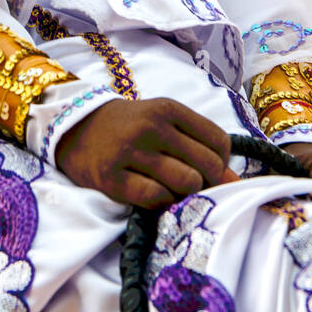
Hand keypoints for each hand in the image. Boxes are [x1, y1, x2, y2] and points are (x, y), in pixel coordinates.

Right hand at [55, 96, 239, 208]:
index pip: (219, 141)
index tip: (208, 169)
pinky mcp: (112, 178)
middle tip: (192, 184)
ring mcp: (130, 152)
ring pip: (185, 182)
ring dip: (185, 193)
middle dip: (208, 182)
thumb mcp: (162, 123)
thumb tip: (235, 182)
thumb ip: (197, 145)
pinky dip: (162, 202)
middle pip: (207, 165)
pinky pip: (155, 198)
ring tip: (172, 189)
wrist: (75, 127)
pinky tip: (154, 195)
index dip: (222, 163)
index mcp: (168, 108)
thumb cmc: (128, 126)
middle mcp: (151, 126)